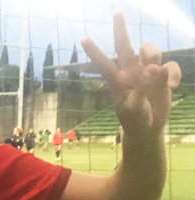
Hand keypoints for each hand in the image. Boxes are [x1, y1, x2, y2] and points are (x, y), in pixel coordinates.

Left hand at [81, 12, 180, 133]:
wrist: (148, 128)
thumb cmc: (134, 119)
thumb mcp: (134, 109)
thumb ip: (142, 88)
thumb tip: (154, 68)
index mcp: (117, 81)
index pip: (104, 64)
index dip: (95, 51)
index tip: (83, 39)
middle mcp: (130, 71)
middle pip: (125, 45)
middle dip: (121, 28)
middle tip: (118, 12)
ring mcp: (147, 71)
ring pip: (150, 50)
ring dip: (153, 55)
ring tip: (155, 72)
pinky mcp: (164, 75)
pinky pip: (170, 65)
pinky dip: (173, 74)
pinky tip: (172, 87)